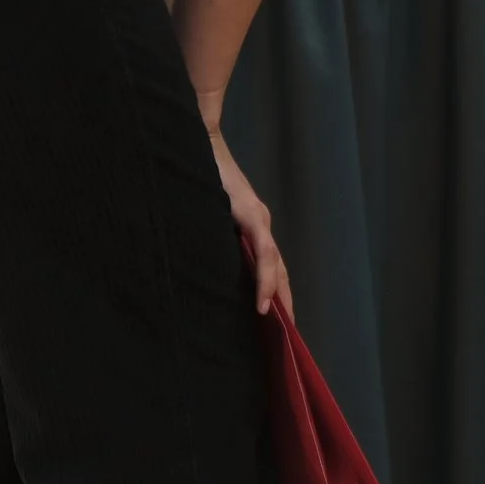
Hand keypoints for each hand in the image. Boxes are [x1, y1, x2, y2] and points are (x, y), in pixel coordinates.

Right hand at [208, 125, 293, 319]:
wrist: (198, 146)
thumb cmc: (197, 182)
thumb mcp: (206, 220)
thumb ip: (212, 241)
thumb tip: (201, 270)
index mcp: (251, 228)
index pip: (270, 267)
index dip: (275, 293)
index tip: (277, 323)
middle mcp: (261, 224)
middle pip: (280, 271)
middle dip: (284, 303)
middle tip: (287, 337)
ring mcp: (258, 218)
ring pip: (276, 265)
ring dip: (279, 297)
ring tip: (281, 326)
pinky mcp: (251, 213)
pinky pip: (264, 252)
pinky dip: (265, 278)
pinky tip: (264, 301)